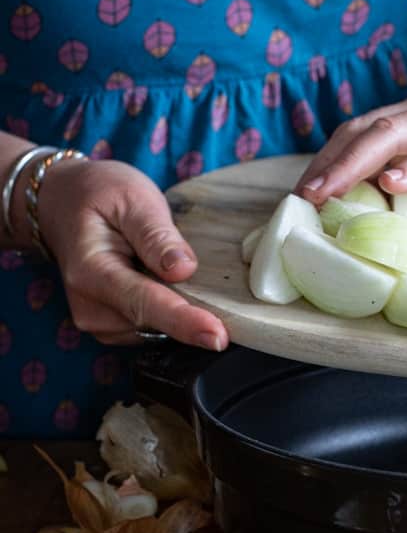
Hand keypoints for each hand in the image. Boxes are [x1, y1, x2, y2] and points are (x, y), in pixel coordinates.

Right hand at [37, 158, 227, 349]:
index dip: (184, 322)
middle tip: (210, 280)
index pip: (144, 304)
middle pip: (156, 322)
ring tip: (165, 265)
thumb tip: (183, 270)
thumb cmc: (99, 196)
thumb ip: (156, 235)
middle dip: (192, 311)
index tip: (217, 337)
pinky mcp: (113, 329)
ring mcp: (100, 322)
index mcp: (91, 271)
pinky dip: (170, 311)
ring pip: (160, 328)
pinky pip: (155, 328)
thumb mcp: (132, 198)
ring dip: (178, 305)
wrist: (63, 204)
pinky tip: (163, 282)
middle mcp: (90, 307)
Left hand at [296, 89, 406, 209]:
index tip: (299, 201)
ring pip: (395, 133)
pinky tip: (396, 183)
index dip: (325, 165)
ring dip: (357, 163)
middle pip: (364, 132)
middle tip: (302, 200)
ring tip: (328, 193)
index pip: (356, 139)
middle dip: (329, 166)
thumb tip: (373, 237)